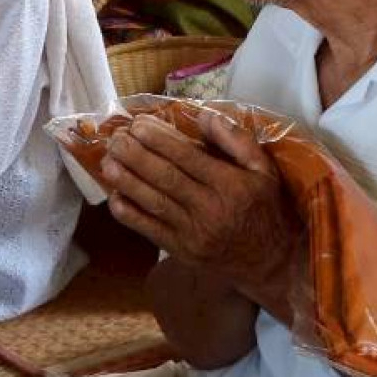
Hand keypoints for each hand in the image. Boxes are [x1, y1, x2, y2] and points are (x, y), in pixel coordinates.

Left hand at [99, 111, 302, 313]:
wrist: (269, 260)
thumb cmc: (264, 207)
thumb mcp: (264, 169)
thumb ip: (237, 140)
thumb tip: (205, 115)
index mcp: (230, 185)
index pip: (188, 158)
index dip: (159, 140)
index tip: (138, 124)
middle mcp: (209, 209)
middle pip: (165, 178)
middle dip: (136, 156)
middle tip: (115, 138)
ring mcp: (193, 233)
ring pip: (154, 203)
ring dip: (127, 182)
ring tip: (107, 161)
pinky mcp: (182, 251)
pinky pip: (150, 231)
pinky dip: (130, 215)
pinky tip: (114, 197)